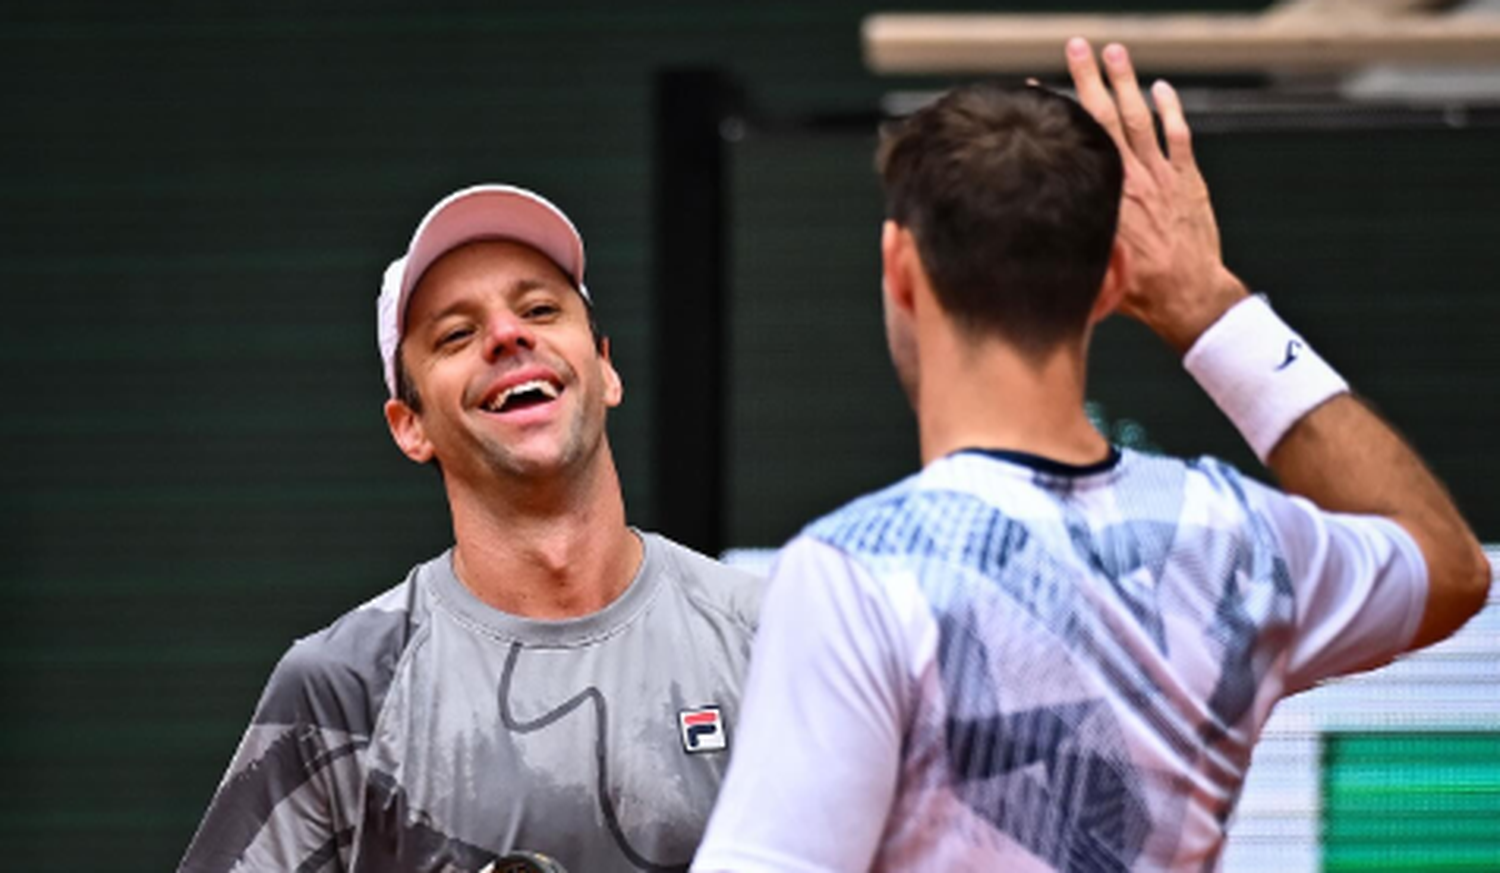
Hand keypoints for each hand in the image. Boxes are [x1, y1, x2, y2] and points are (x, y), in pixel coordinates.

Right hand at [1065, 38, 1247, 352]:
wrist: (1188, 297)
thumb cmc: (1136, 292)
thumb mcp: (1091, 265)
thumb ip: (1071, 235)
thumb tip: (1036, 219)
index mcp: (1103, 199)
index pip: (1074, 143)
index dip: (1054, 112)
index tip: (1033, 89)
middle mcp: (1130, 180)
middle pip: (1103, 119)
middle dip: (1087, 79)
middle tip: (1076, 46)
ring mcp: (1161, 177)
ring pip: (1140, 119)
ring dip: (1126, 83)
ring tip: (1114, 51)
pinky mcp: (1188, 182)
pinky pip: (1178, 137)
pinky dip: (1170, 110)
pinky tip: (1161, 88)